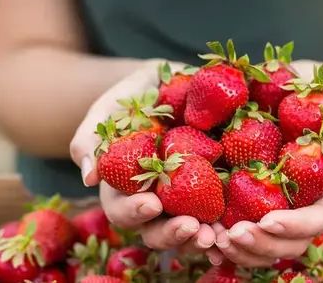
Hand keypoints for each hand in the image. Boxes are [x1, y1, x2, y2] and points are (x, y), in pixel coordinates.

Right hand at [70, 59, 213, 252]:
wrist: (175, 83)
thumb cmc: (134, 97)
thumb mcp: (109, 109)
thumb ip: (93, 139)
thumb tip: (89, 177)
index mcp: (124, 188)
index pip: (123, 210)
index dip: (135, 212)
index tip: (152, 204)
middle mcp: (155, 202)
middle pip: (156, 232)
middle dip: (171, 234)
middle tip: (190, 226)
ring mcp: (186, 201)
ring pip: (188, 233)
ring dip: (199, 239)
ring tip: (214, 237)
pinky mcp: (215, 192)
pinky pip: (219, 217)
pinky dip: (226, 228)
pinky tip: (233, 230)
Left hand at [211, 61, 322, 266]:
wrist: (294, 89)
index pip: (316, 221)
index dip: (294, 227)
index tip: (267, 221)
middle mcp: (299, 210)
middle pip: (286, 244)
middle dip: (260, 246)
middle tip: (230, 236)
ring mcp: (272, 209)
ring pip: (261, 247)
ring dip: (237, 251)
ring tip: (212, 238)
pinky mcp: (246, 201)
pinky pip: (236, 230)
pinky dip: (220, 240)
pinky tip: (201, 235)